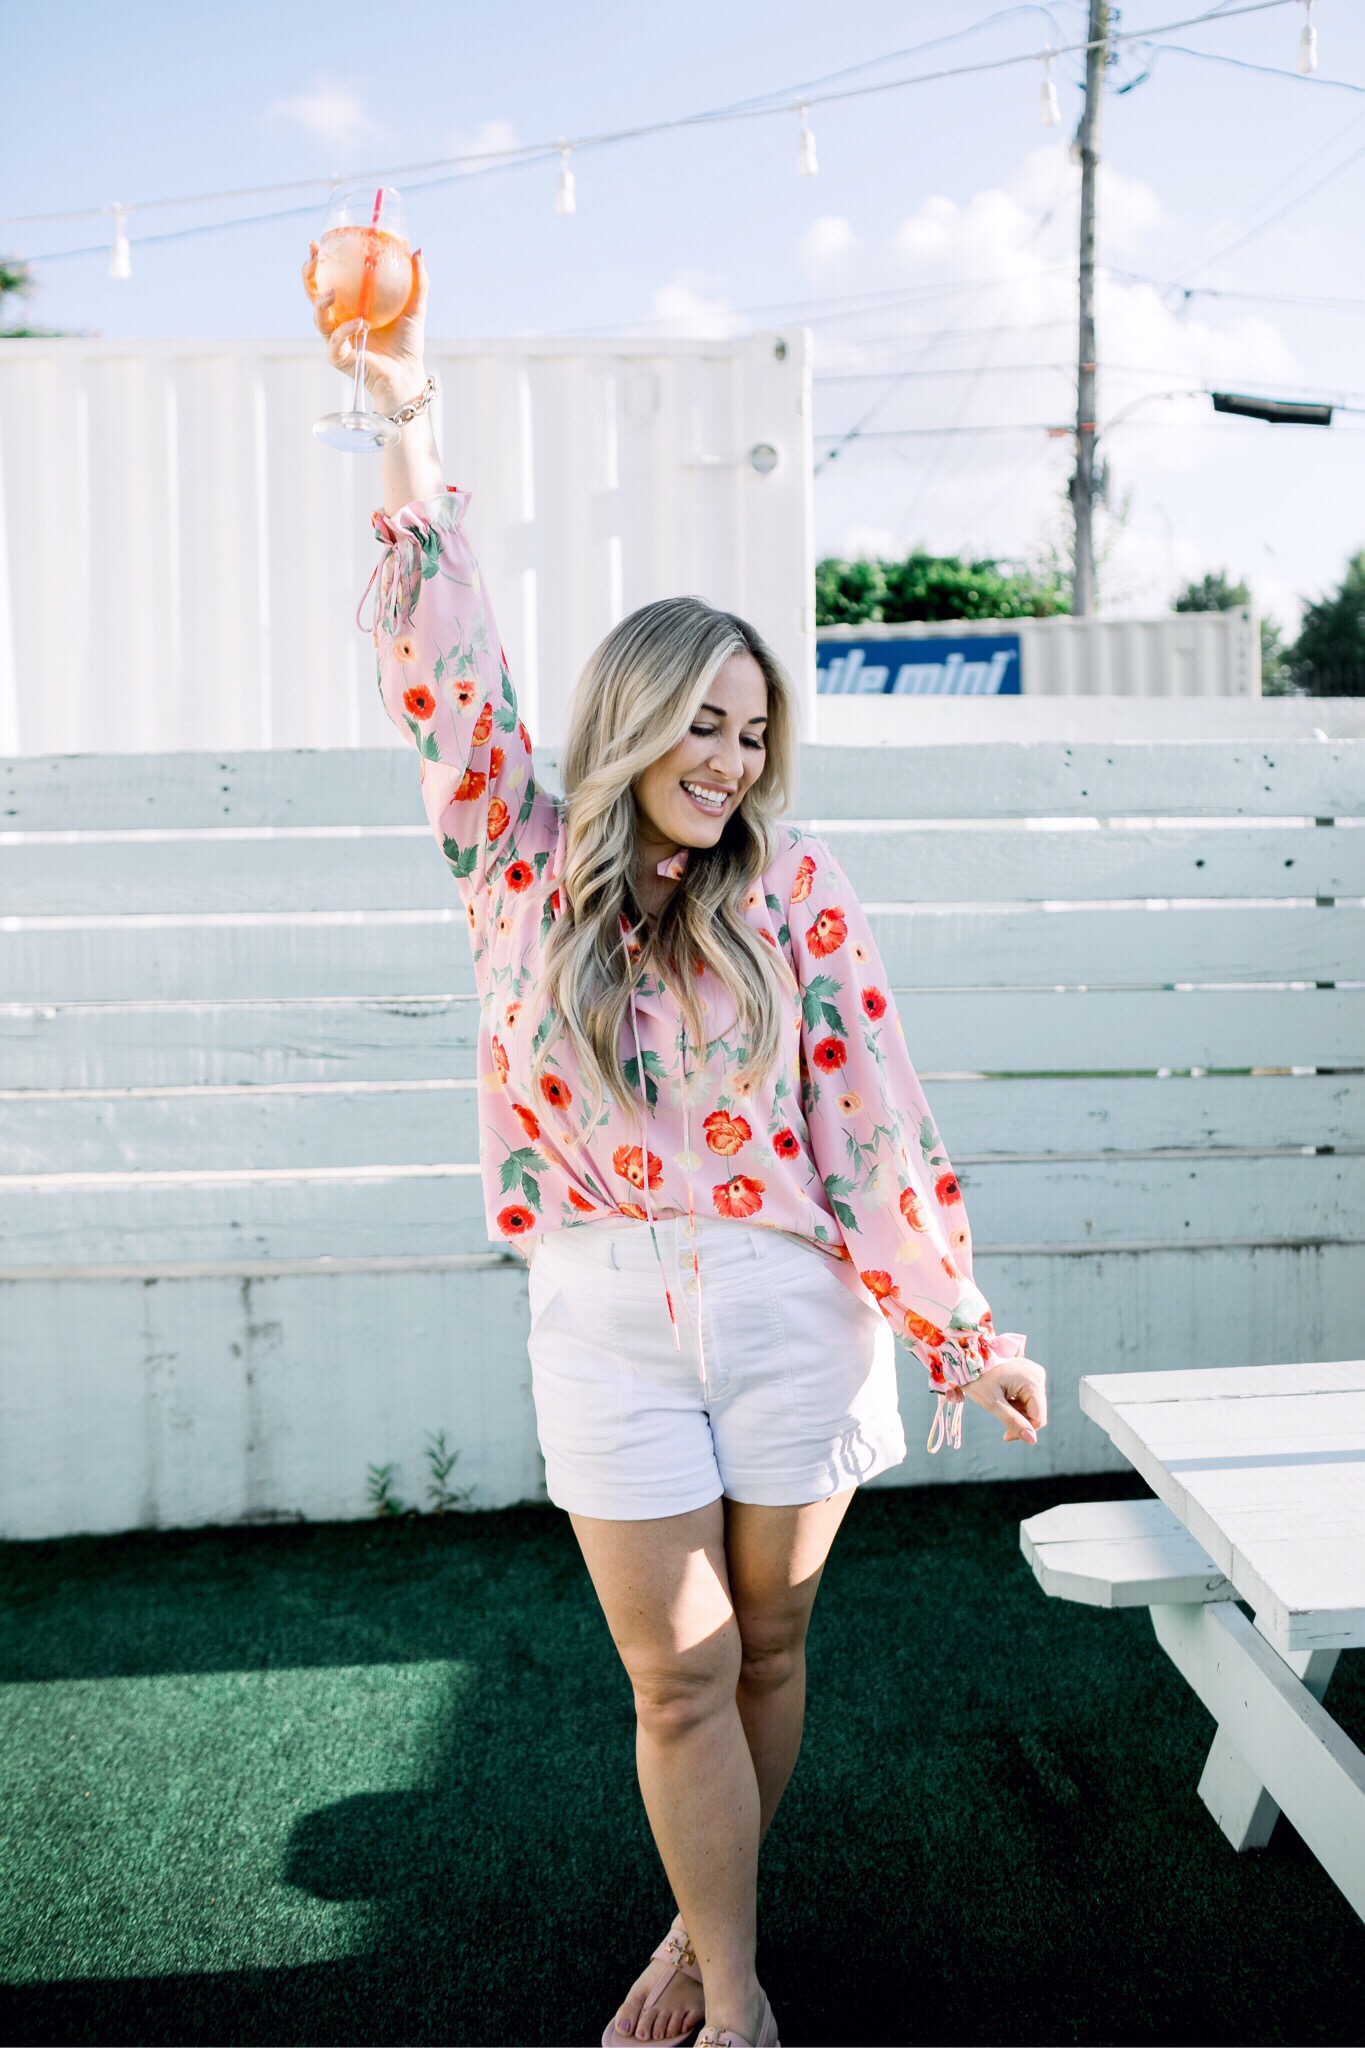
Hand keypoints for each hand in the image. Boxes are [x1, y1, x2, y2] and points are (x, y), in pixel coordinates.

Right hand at [301, 242, 429, 413]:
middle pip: (313, 296)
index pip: (328, 281)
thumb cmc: (407, 343)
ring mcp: (337, 340)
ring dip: (321, 304)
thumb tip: (418, 251)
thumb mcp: (414, 307)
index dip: (318, 264)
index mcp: (350, 307)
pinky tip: (359, 323)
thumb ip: (418, 282)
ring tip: (331, 293)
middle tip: (313, 261)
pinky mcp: (340, 358)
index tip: (315, 245)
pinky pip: (335, 342)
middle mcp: (339, 321)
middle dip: (308, 277)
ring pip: (318, 319)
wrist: (407, 374)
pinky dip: (346, 331)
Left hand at [962, 1356, 1047, 1445]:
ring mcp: (1034, 1374)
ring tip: (998, 1400)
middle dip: (1018, 1418)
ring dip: (1015, 1410)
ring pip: (1031, 1406)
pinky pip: (1027, 1397)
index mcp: (1033, 1381)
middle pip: (1035, 1412)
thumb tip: (1032, 1440)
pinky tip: (1002, 1394)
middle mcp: (1038, 1376)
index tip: (1005, 1436)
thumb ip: (1013, 1421)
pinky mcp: (1028, 1374)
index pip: (1039, 1418)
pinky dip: (1015, 1402)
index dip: (1024, 1430)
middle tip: (998, 1412)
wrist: (967, 1356)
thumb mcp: (992, 1403)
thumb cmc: (978, 1377)